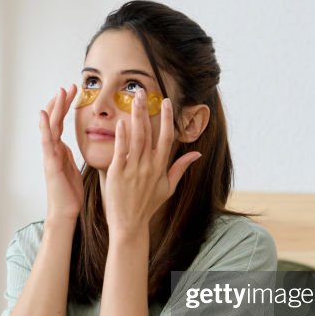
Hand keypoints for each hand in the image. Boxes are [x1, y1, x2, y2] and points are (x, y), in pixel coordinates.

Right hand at [39, 85, 84, 221]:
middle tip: (69, 86)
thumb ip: (71, 155)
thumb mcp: (73, 168)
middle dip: (60, 103)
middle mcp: (52, 150)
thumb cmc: (70, 194)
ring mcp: (49, 156)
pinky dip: (44, 128)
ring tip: (59, 92)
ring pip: (50, 127)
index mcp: (59, 150)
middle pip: (54, 121)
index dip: (65, 107)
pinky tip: (43, 115)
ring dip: (54, 109)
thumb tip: (74, 144)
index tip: (73, 92)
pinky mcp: (50, 164)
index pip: (61, 123)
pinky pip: (46, 142)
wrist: (65, 213)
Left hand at [105, 91, 201, 236]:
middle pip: (149, 133)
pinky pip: (121, 151)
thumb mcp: (168, 187)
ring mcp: (133, 169)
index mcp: (160, 167)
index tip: (166, 102)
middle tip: (143, 91)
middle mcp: (148, 166)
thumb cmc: (147, 205)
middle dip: (147, 110)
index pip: (166, 138)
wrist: (130, 224)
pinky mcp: (117, 174)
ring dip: (135, 117)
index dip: (167, 119)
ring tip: (133, 99)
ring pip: (136, 138)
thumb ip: (180, 168)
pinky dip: (122, 137)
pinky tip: (121, 122)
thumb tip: (197, 153)